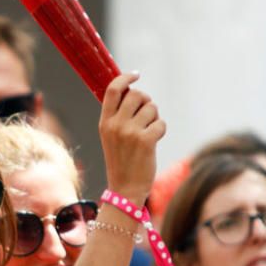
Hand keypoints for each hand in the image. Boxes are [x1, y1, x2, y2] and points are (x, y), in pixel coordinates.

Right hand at [98, 72, 164, 205]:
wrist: (125, 190)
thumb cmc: (121, 162)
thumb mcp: (111, 137)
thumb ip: (118, 116)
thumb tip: (133, 94)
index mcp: (104, 122)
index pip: (113, 89)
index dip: (126, 78)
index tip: (136, 76)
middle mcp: (115, 125)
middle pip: (137, 95)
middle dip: (146, 101)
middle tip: (147, 114)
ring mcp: (130, 133)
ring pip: (151, 108)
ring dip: (155, 118)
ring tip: (148, 132)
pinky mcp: (146, 141)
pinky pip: (160, 123)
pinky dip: (161, 130)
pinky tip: (154, 141)